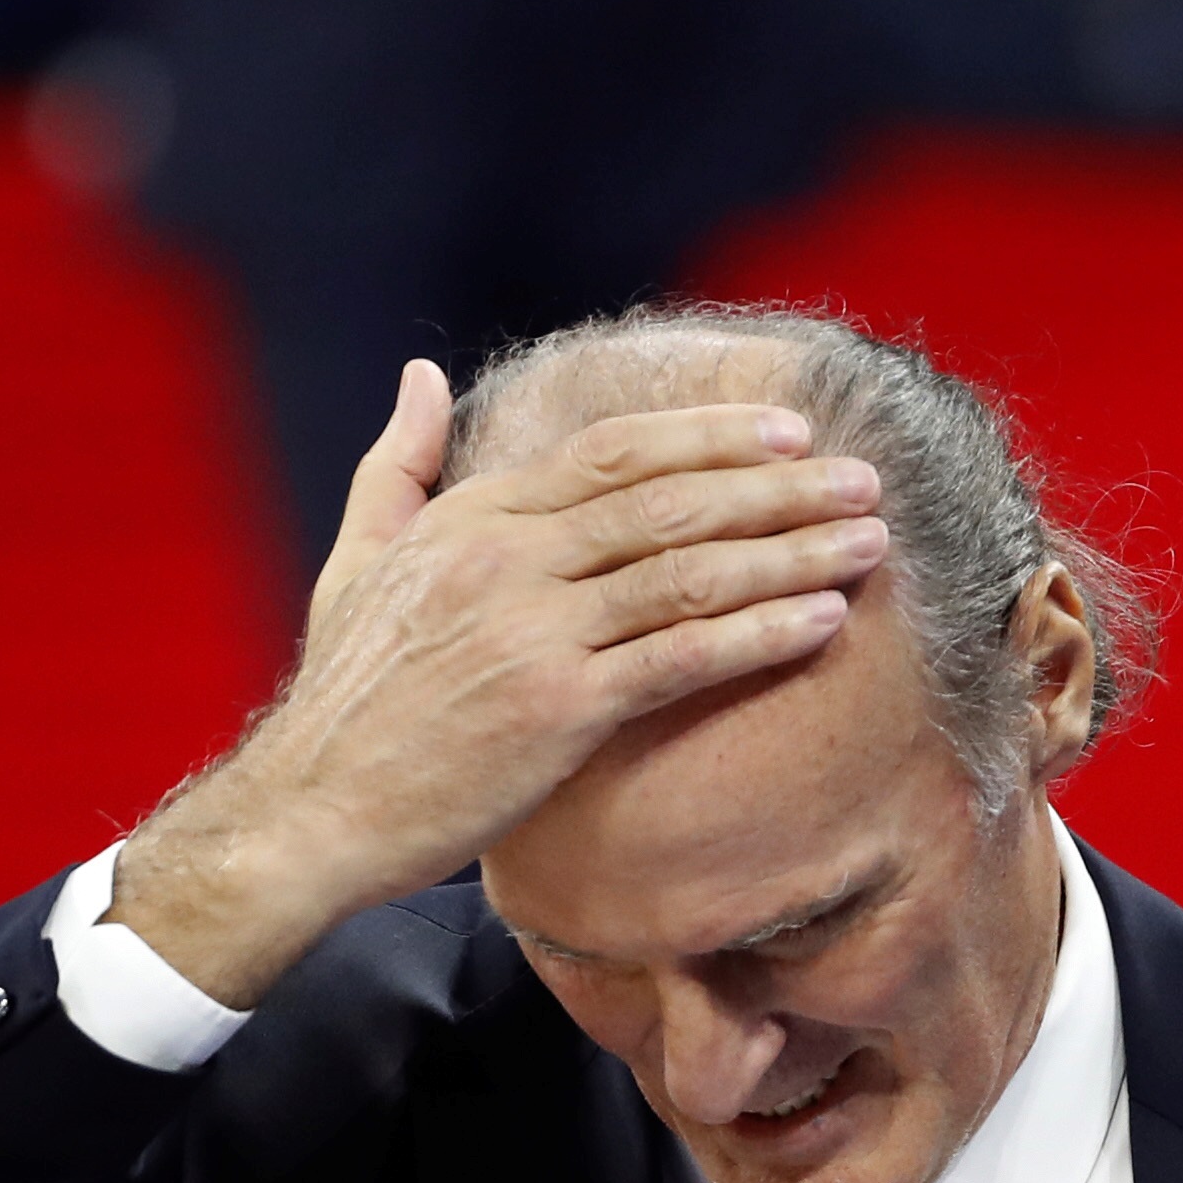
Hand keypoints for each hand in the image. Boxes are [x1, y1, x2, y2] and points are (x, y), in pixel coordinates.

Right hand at [109, 357, 886, 1006]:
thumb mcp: (358, 558)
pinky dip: (761, 633)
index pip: (615, 454)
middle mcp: (509, 559)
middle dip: (779, 486)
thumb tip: (422, 377)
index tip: (787, 431)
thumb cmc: (343, 696)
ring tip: (869, 541)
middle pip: (670, 501)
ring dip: (793, 552)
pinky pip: (684, 657)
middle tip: (861, 479)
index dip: (710, 438)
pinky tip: (824, 621)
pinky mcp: (559, 709)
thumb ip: (400, 465)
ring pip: (690, 571)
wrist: (313, 805)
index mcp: (473, 518)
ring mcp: (536, 631)